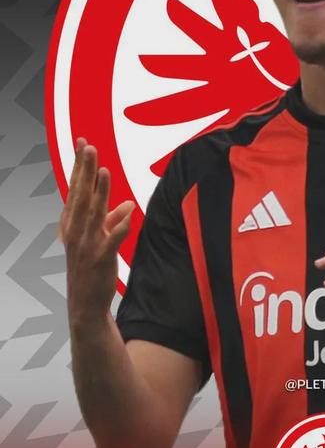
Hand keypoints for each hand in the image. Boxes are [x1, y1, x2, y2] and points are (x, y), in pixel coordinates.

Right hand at [60, 138, 134, 326]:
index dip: (81, 166)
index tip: (84, 143)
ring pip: (94, 213)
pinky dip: (119, 225)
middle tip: (88, 146)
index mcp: (73, 224)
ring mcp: (87, 244)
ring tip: (103, 170)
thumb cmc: (91, 268)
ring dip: (99, 191)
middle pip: (82, 195)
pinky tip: (128, 210)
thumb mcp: (98, 240)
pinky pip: (111, 239)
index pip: (77, 189)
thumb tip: (127, 205)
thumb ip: (111, 221)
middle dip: (85, 170)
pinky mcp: (100, 259)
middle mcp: (76, 231)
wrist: (85, 303)